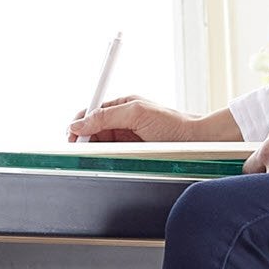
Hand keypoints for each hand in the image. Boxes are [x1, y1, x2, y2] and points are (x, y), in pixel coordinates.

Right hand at [68, 94, 241, 144]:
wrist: (195, 141)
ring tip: (92, 157)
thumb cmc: (172, 124)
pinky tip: (105, 163)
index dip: (79, 123)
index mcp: (122, 106)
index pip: (91, 111)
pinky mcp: (133, 153)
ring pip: (100, 145)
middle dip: (83, 138)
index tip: (72, 135)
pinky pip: (112, 156)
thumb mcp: (137, 113)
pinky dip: (105, 159)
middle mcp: (123, 121)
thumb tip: (79, 122)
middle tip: (80, 150)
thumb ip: (106, 116)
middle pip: (92, 129)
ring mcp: (127, 138)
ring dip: (94, 150)